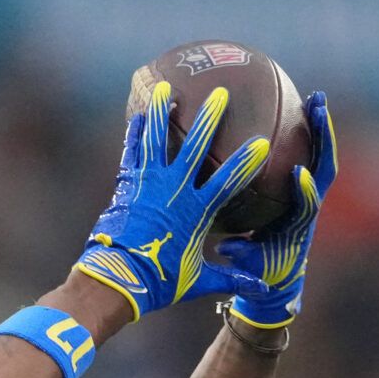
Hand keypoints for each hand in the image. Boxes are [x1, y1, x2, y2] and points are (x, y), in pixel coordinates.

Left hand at [73, 82, 270, 320]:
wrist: (117, 278)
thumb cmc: (160, 281)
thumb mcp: (198, 280)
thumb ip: (230, 278)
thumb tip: (261, 288)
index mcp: (196, 211)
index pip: (228, 181)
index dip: (245, 161)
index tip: (261, 143)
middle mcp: (173, 190)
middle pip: (195, 147)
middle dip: (209, 119)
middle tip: (219, 94)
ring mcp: (148, 184)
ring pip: (157, 140)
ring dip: (163, 112)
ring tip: (166, 88)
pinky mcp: (127, 184)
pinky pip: (132, 152)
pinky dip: (136, 132)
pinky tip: (139, 114)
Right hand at [218, 91, 336, 329]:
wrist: (281, 273)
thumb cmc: (263, 270)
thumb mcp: (250, 266)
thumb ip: (242, 256)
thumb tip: (226, 247)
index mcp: (298, 226)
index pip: (307, 206)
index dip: (306, 190)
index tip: (298, 172)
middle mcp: (309, 205)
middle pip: (324, 168)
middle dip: (324, 139)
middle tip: (319, 108)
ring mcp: (309, 192)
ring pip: (321, 155)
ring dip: (320, 126)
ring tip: (315, 96)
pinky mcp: (303, 185)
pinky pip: (309, 152)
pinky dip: (307, 130)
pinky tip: (299, 106)